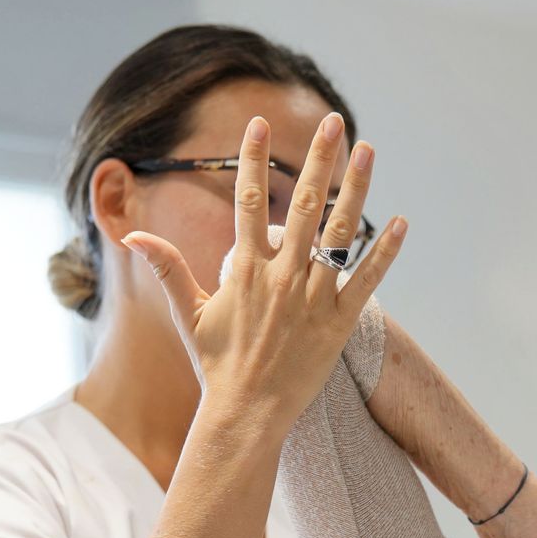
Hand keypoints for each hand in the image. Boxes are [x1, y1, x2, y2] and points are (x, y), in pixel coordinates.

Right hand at [122, 112, 406, 416]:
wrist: (247, 414)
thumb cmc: (216, 365)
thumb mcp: (189, 314)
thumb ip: (168, 269)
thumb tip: (135, 236)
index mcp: (244, 269)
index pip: (251, 202)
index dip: (256, 161)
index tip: (261, 124)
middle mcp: (281, 277)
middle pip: (306, 206)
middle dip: (320, 160)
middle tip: (336, 123)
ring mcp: (312, 299)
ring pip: (341, 235)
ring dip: (357, 190)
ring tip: (369, 151)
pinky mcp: (337, 325)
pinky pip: (366, 281)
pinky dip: (385, 253)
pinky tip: (401, 223)